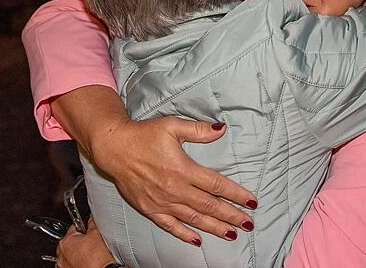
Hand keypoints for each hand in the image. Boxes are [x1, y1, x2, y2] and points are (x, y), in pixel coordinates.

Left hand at [56, 219, 115, 267]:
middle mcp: (61, 254)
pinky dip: (76, 261)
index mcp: (65, 241)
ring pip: (69, 253)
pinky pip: (70, 263)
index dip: (83, 228)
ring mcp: (63, 265)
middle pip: (70, 241)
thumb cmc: (98, 257)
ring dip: (76, 252)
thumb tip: (91, 219)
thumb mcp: (96, 233)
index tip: (88, 230)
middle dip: (79, 241)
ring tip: (89, 252)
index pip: (74, 228)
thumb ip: (91, 223)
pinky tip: (86, 260)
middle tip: (91, 243)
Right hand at [91, 116, 257, 245]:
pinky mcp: (149, 209)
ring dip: (214, 227)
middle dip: (231, 215)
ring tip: (232, 234)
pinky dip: (184, 234)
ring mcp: (162, 201)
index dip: (236, 194)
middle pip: (209, 206)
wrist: (113, 147)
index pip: (216, 185)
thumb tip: (221, 129)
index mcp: (183, 169)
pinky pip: (170, 225)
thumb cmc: (143, 135)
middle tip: (249, 224)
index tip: (252, 201)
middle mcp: (175, 189)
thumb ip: (199, 130)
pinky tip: (197, 240)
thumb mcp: (172, 126)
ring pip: (194, 219)